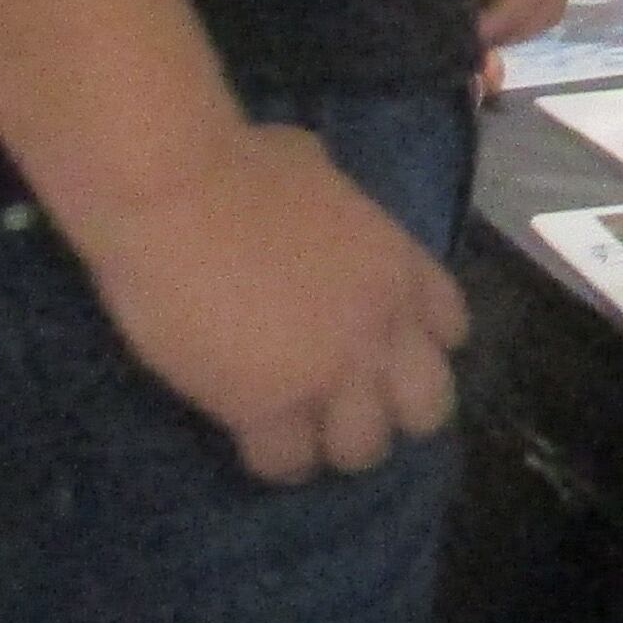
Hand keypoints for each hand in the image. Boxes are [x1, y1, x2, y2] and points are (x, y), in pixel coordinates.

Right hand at [65, 118, 467, 483]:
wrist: (173, 191)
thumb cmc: (233, 160)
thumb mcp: (314, 167)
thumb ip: (333, 202)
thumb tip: (311, 187)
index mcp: (399, 266)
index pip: (450, 329)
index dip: (417, 346)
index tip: (382, 349)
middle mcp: (382, 327)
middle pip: (427, 407)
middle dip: (392, 412)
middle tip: (345, 405)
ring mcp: (330, 374)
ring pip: (362, 449)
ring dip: (333, 443)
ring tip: (299, 430)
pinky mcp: (268, 408)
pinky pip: (288, 462)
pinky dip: (273, 458)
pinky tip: (250, 438)